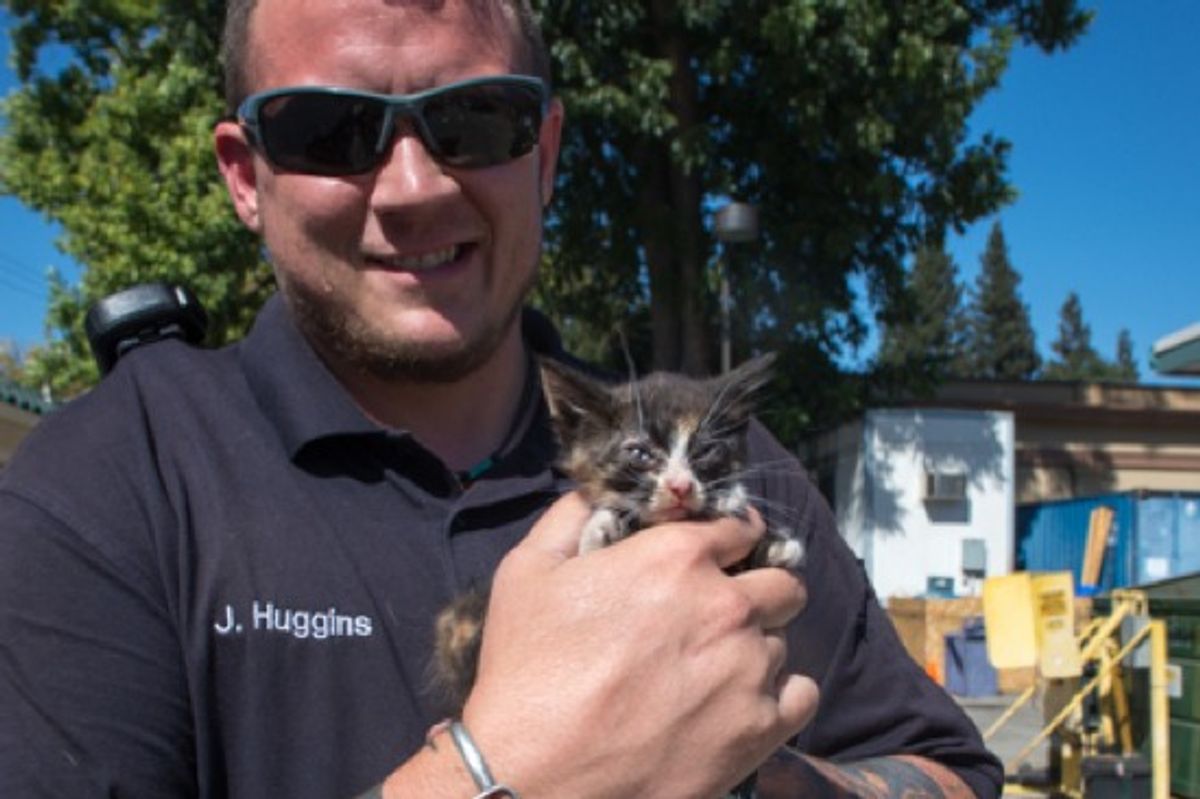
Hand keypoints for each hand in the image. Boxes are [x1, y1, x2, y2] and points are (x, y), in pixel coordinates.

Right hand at [461, 492, 819, 798]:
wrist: (536, 775)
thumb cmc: (527, 671)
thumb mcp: (527, 570)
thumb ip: (571, 516)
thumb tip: (598, 493)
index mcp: (676, 557)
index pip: (739, 527)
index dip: (728, 538)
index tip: (719, 555)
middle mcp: (726, 605)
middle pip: (782, 581)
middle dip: (758, 588)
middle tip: (720, 614)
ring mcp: (749, 669)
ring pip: (781, 641)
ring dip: (753, 648)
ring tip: (709, 671)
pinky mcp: (759, 730)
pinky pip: (802, 696)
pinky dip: (780, 696)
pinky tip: (742, 701)